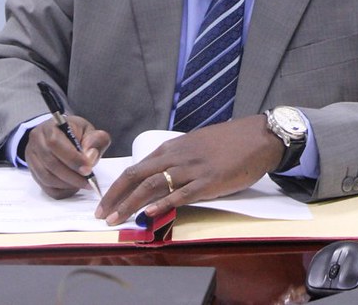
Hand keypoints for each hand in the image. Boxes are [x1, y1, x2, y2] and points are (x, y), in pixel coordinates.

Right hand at [24, 115, 110, 198]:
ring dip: (67, 184)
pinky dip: (61, 190)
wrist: (60, 135)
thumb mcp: (89, 130)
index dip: (72, 158)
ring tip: (83, 183)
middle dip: (72, 175)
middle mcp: (36, 140)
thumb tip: (89, 157)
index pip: (55, 142)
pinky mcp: (33, 171)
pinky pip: (45, 187)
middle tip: (88, 181)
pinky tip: (73, 186)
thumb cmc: (75, 132)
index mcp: (49, 126)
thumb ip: (95, 140)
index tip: (88, 169)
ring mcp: (32, 157)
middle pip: (50, 162)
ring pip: (46, 177)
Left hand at [95, 115, 283, 224]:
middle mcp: (176, 157)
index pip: (136, 168)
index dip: (117, 186)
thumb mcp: (195, 146)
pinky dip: (163, 204)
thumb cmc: (228, 142)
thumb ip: (176, 160)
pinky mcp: (209, 182)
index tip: (104, 201)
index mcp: (172, 149)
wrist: (257, 137)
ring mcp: (192, 169)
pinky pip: (181, 194)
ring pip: (153, 186)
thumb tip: (159, 177)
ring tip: (116, 219)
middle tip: (100, 215)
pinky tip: (150, 214)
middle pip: (137, 176)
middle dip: (115, 197)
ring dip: (131, 204)